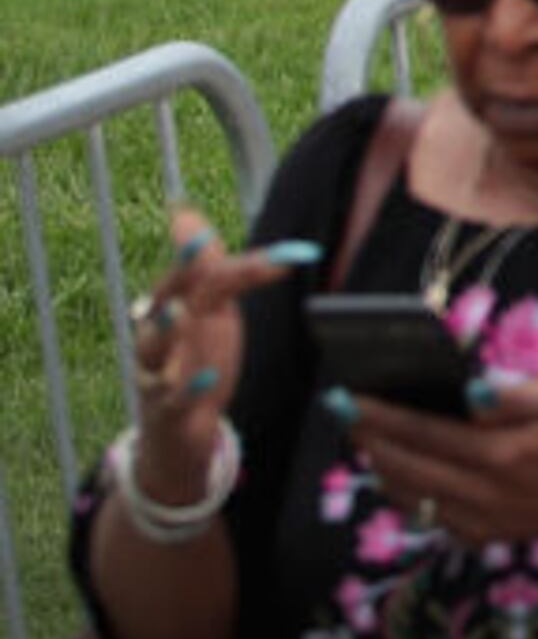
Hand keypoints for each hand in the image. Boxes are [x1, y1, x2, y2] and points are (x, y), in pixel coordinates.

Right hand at [123, 212, 322, 488]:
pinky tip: (208, 379)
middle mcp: (158, 333)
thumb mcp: (209, 311)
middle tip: (200, 248)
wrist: (177, 427)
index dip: (230, 257)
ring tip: (182, 310)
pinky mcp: (163, 409)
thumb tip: (184, 211)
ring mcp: (156, 370)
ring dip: (168, 327)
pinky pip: (171, 397)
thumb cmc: (194, 358)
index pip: (200, 273)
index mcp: (174, 305)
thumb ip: (211, 267)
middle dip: (183, 273)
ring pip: (155, 346)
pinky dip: (188, 389)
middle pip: (171, 298)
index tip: (280, 250)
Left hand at [340, 372, 537, 551]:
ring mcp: (474, 518)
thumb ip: (512, 397)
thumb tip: (468, 393)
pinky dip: (400, 488)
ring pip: (406, 493)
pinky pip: (423, 511)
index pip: (424, 431)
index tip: (349, 398)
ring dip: (379, 462)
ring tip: (363, 435)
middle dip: (367, 436)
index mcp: (499, 454)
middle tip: (342, 411)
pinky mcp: (474, 534)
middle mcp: (480, 491)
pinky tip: (394, 467)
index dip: (381, 415)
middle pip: (404, 464)